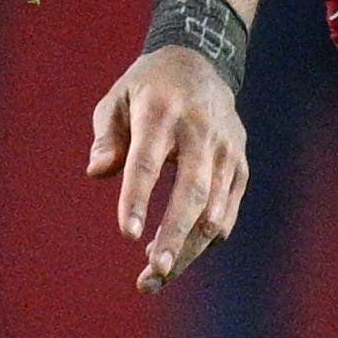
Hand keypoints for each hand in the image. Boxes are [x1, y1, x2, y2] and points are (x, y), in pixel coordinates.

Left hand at [86, 40, 247, 292]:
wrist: (202, 62)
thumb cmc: (147, 89)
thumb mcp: (117, 99)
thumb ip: (106, 137)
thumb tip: (97, 172)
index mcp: (160, 112)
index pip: (148, 161)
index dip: (138, 199)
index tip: (128, 233)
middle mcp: (200, 132)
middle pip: (191, 193)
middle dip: (175, 237)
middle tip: (154, 272)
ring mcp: (225, 150)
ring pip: (214, 210)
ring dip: (189, 248)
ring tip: (157, 275)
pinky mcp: (240, 165)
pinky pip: (227, 210)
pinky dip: (206, 238)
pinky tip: (181, 252)